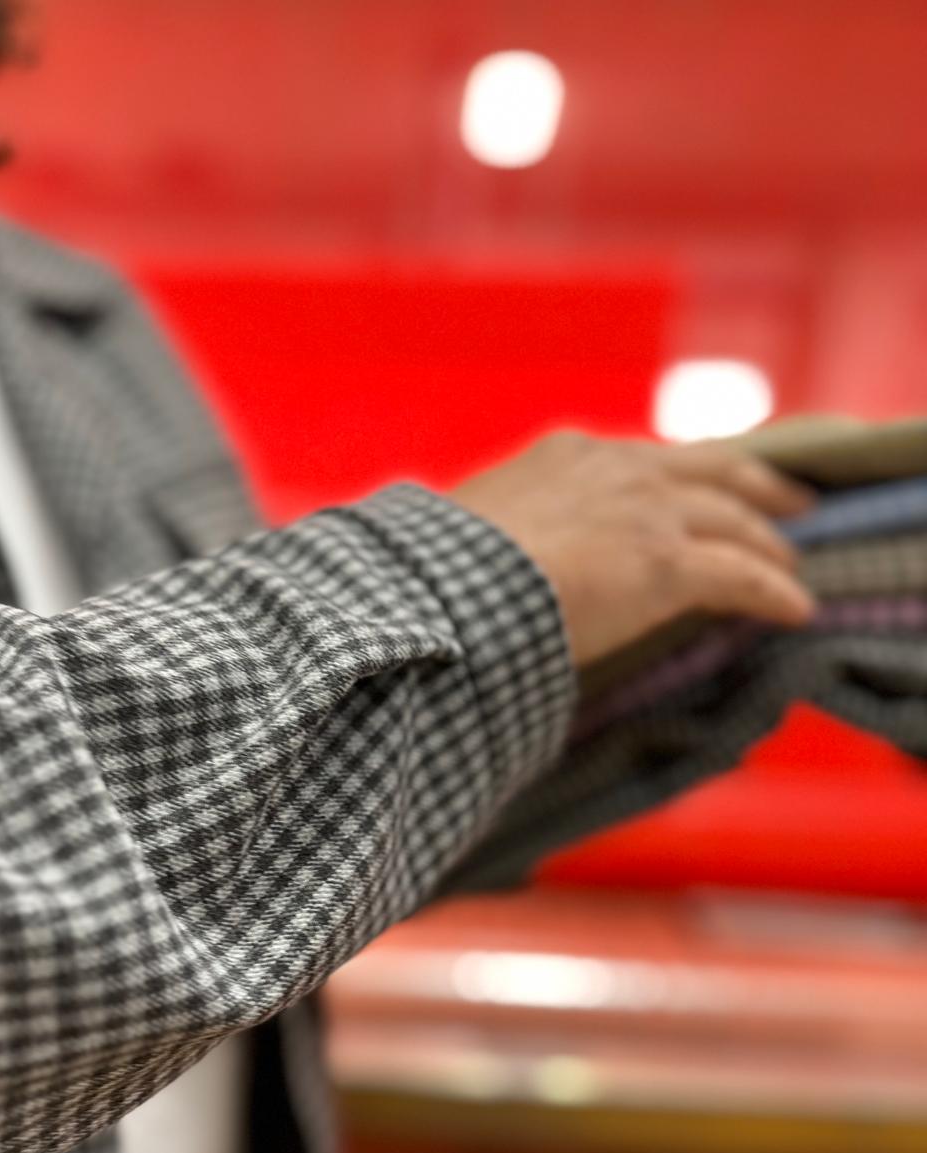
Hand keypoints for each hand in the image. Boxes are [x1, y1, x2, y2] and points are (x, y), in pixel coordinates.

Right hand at [451, 431, 815, 665]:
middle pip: (713, 469)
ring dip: (770, 543)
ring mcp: (649, 512)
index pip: (645, 460)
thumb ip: (501, 531)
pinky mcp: (669, 563)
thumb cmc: (442, 569)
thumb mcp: (473, 528)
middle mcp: (619, 469)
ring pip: (735, 518)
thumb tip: (485, 561)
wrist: (454, 583)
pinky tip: (795, 609)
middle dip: (756, 485)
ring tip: (790, 566)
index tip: (704, 486)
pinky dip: (774, 592)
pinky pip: (742, 576)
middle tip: (791, 502)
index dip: (683, 475)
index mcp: (566, 456)